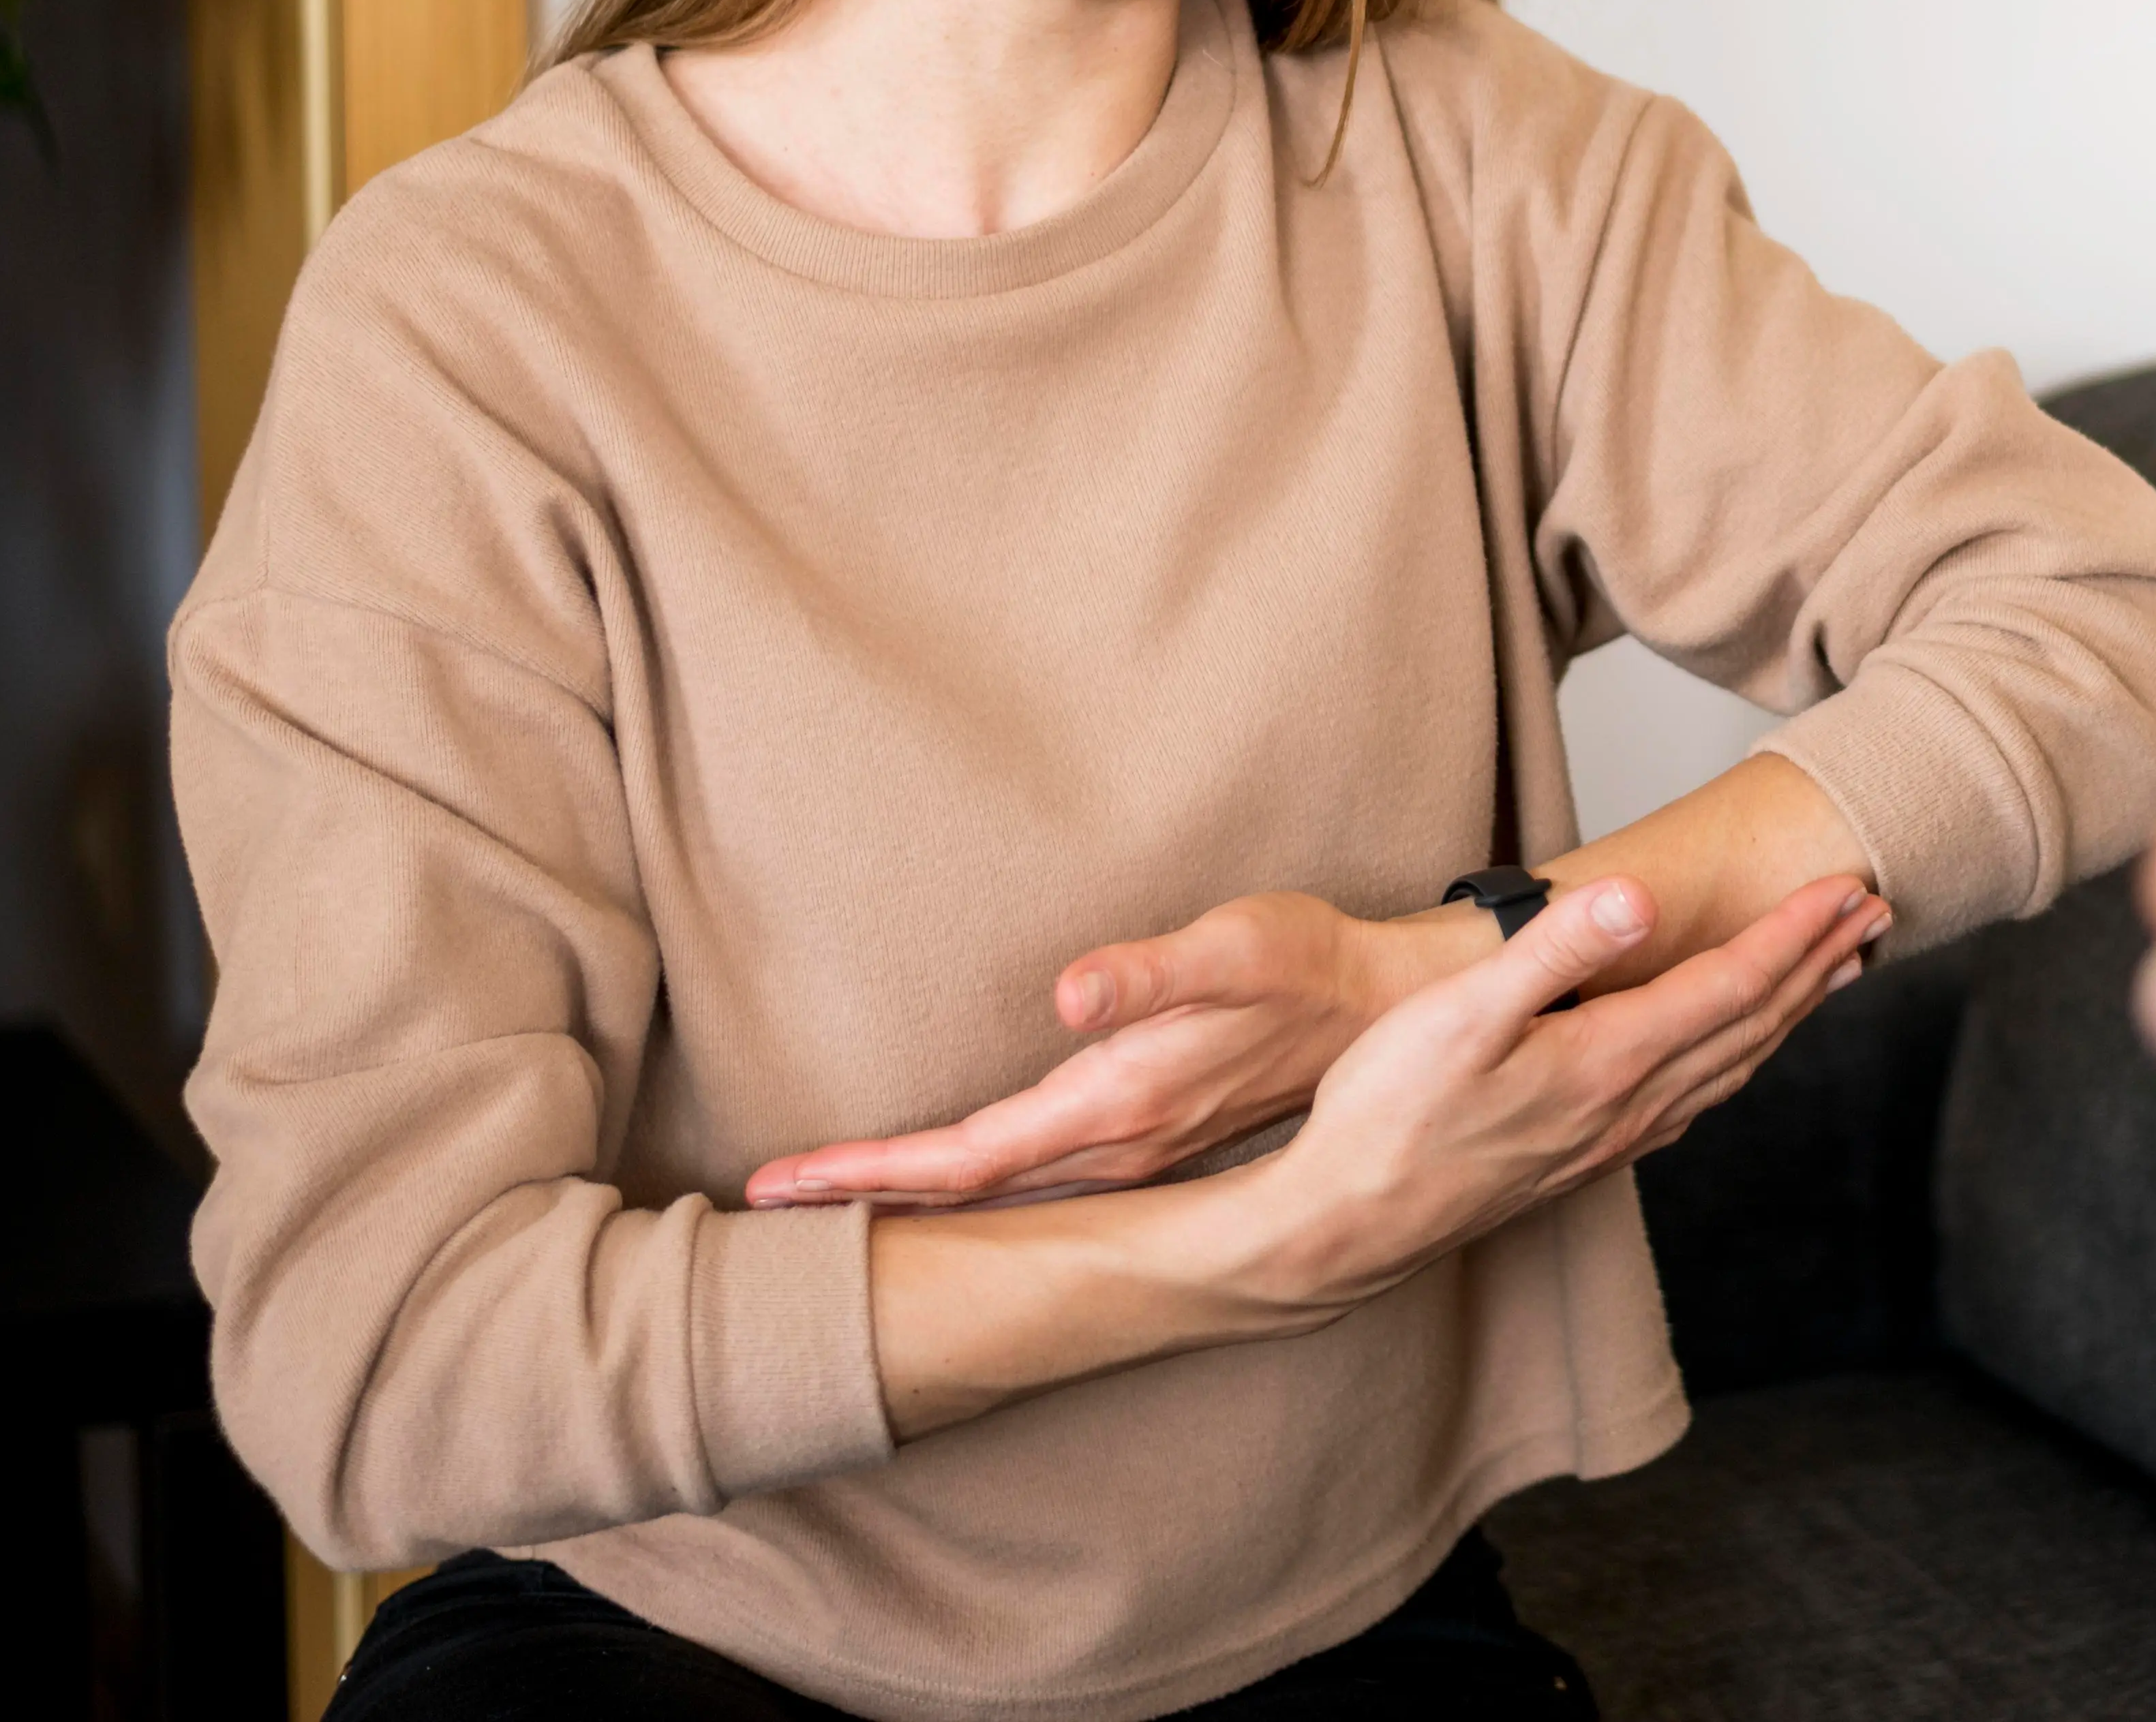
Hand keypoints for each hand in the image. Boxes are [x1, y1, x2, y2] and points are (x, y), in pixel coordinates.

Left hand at [749, 891, 1483, 1210]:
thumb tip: (1068, 995)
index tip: (779, 1190)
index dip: (868, 1174)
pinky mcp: (1150, 1136)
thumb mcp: (1232, 948)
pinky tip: (950, 1184)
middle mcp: (1114, 1146)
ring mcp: (1133, 1152)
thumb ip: (1147, 975)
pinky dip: (970, 1185)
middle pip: (962, 1190)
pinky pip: (1033, 1178)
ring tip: (831, 1200)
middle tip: (762, 1206)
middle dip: (862, 1200)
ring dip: (912, 1196)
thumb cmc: (1307, 965)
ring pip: (997, 1191)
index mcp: (1113, 1106)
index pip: (963, 1157)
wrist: (1393, 1013)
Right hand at [1250, 865, 1891, 1308]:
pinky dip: (1738, 1060)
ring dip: (1790, 1013)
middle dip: (1818, 964)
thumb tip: (1639, 897)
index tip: (1851, 889)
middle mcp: (1628, 1106)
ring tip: (1834, 971)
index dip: (1797, 934)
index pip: (1732, 986)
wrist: (1347, 1227)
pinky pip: (1693, 1101)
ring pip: (1731, 1067)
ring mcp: (1609, 1139)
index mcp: (1609, 1060)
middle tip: (1874, 913)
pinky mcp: (1582, 1158)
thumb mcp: (1460, 1014)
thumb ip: (1553, 950)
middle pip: (1752, 1025)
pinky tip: (1735, 1054)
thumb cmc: (1386, 1115)